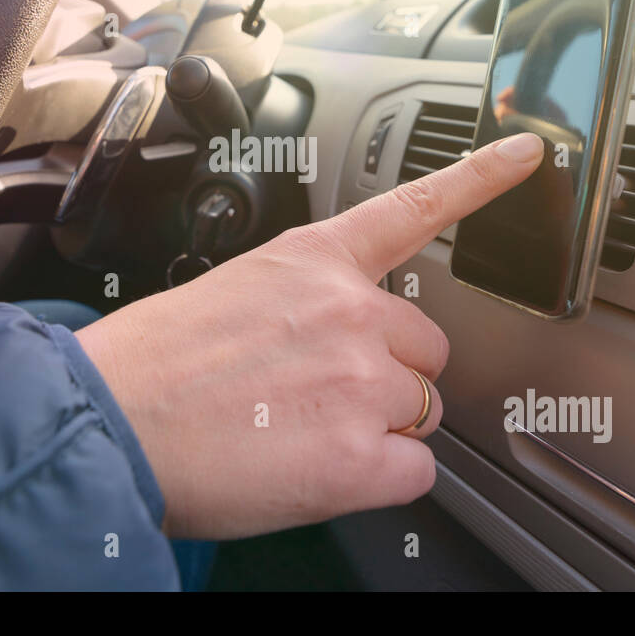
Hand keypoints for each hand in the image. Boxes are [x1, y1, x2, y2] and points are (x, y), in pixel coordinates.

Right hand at [76, 130, 544, 538]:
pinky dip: (376, 480)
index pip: (414, 208)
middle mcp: (351, 311)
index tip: (528, 155)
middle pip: (428, 349)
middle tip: (316, 394)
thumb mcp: (233, 294)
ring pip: (423, 411)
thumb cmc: (153, 365)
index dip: (481, 179)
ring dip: (378, 426)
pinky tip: (316, 469)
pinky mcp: (359, 455)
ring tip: (299, 430)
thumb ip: (305, 303)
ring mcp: (361, 382)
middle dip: (389, 374)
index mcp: (314, 262)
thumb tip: (335, 343)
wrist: (105, 422)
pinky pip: (415, 472)